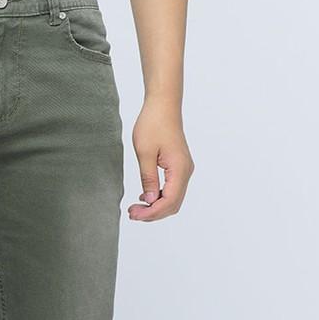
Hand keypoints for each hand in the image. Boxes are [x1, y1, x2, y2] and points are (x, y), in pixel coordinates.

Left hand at [128, 103, 193, 220]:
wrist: (163, 105)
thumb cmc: (153, 124)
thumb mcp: (145, 153)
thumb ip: (148, 179)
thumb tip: (151, 200)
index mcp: (179, 169)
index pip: (169, 201)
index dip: (152, 212)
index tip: (133, 214)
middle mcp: (186, 171)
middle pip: (173, 204)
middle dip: (153, 213)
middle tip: (132, 213)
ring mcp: (184, 169)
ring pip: (173, 199)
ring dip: (156, 206)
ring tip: (136, 208)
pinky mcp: (179, 167)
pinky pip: (172, 189)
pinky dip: (159, 198)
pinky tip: (145, 197)